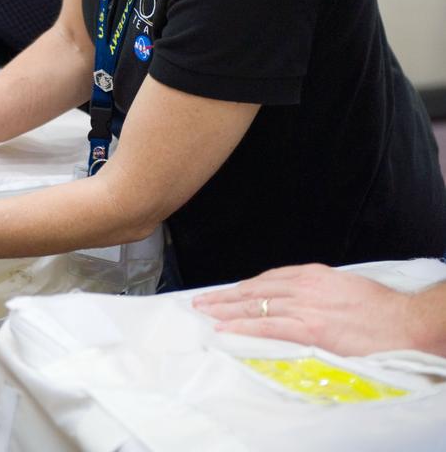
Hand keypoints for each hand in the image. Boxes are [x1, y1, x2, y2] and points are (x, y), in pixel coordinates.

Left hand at [193, 264, 415, 355]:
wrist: (402, 321)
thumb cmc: (380, 309)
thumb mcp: (343, 286)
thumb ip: (319, 291)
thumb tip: (302, 299)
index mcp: (312, 274)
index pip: (268, 279)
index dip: (243, 287)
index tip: (227, 293)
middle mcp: (304, 285)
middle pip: (255, 290)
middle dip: (226, 296)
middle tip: (202, 301)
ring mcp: (305, 306)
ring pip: (256, 306)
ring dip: (227, 310)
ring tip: (206, 313)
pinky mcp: (310, 328)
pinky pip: (268, 327)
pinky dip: (244, 327)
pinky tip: (226, 329)